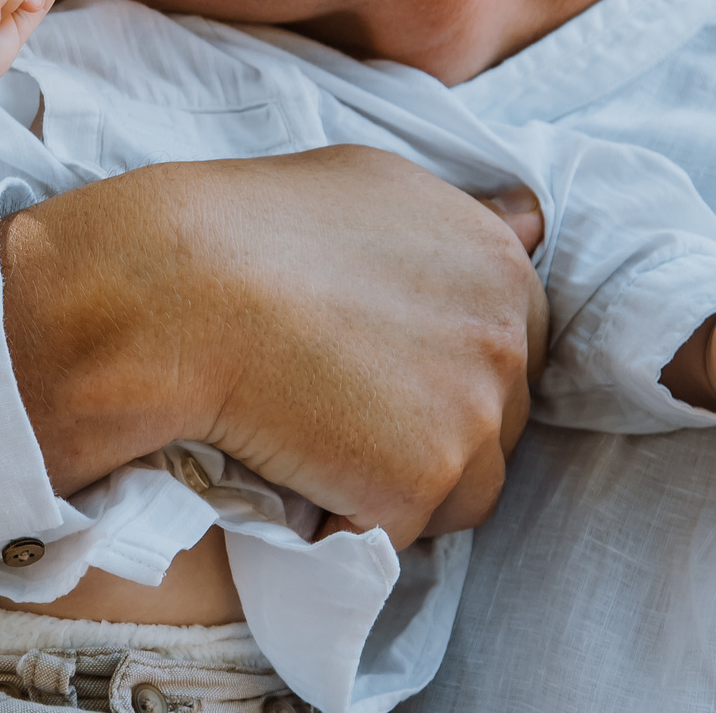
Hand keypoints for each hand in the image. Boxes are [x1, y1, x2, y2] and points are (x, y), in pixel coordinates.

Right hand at [2, 146, 544, 548]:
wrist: (181, 289)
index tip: (386, 374)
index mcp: (499, 261)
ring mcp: (473, 411)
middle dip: (430, 429)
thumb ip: (459, 218)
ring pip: (463, 490)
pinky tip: (299, 481)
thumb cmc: (255, 225)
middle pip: (496, 422)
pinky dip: (353, 524)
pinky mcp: (425, 481)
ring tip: (319, 448)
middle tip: (343, 411)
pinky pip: (401, 533)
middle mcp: (505, 334)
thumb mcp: (374, 184)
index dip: (446, 370)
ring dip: (400, 485)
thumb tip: (534, 223)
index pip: (511, 348)